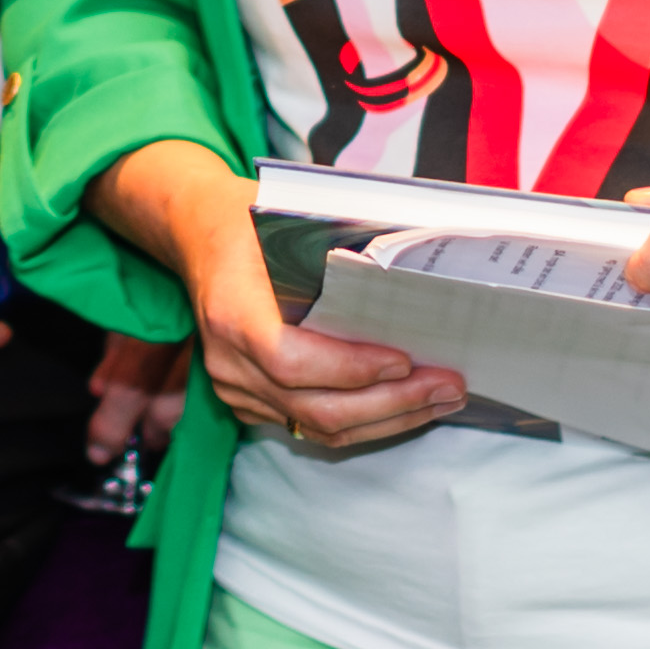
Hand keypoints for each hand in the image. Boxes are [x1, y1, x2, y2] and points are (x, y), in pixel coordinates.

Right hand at [91, 141, 464, 450]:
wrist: (201, 236)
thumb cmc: (252, 223)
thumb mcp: (288, 221)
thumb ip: (341, 248)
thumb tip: (420, 269)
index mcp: (231, 312)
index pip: (291, 361)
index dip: (351, 369)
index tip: (405, 360)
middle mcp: (228, 361)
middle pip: (315, 406)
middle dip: (391, 403)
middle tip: (448, 387)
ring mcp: (235, 388)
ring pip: (318, 427)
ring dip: (388, 420)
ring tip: (441, 400)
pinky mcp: (249, 403)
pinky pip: (311, 426)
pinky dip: (364, 421)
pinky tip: (404, 405)